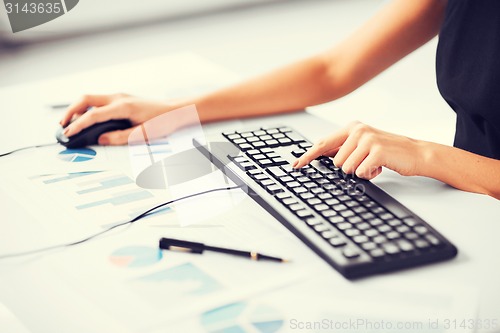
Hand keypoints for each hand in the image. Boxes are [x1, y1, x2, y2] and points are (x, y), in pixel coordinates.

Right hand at [59, 94, 180, 144]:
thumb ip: (120, 137)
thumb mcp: (143, 134)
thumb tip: (101, 139)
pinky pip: (98, 101)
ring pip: (90, 98)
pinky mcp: (121, 99)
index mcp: (123, 106)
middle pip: (85, 99)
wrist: (174, 110)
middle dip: (70, 111)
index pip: (94, 114)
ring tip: (70, 124)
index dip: (78, 124)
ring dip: (78, 109)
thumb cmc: (162, 121)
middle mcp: (119, 98)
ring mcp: (119, 96)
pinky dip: (87, 109)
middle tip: (62, 126)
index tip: (68, 133)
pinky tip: (85, 119)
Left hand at [292, 121, 425, 179]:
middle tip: (367, 162)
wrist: (416, 154)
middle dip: (350, 167)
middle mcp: (358, 130)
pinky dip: (370, 174)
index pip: (323, 143)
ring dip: (361, 171)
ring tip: (374, 163)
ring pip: (347, 168)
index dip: (308, 156)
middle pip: (336, 162)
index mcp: (352, 128)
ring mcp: (368, 139)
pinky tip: (381, 167)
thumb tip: (320, 154)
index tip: (296, 165)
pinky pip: (361, 172)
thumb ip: (343, 147)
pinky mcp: (377, 151)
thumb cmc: (388, 151)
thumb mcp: (363, 145)